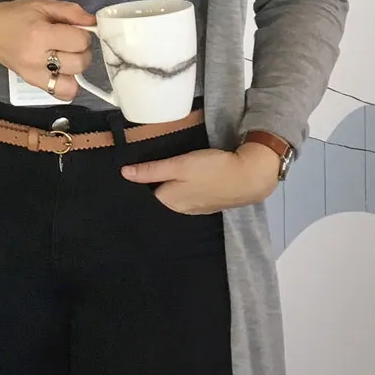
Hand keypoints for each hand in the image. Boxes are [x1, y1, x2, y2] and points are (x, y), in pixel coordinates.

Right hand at [0, 0, 95, 101]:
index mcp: (40, 34)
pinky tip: (62, 71)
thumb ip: (71, 12)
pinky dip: (68, 85)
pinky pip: (61, 94)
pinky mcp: (32, 83)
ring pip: (74, 83)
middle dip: (82, 51)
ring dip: (76, 69)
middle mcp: (37, 58)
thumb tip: (94, 22)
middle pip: (80, 63)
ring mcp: (34, 74)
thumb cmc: (15, 16)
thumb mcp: (42, 5)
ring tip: (67, 56)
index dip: (84, 33)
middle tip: (72, 42)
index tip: (75, 29)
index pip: (79, 41)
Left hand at [121, 142, 280, 213]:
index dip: (137, 183)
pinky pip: (189, 196)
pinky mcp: (209, 202)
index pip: (144, 196)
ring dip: (168, 185)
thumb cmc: (212, 169)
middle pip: (159, 197)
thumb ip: (152, 170)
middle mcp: (180, 209)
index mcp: (169, 202)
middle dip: (151, 184)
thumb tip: (124, 174)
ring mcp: (196, 208)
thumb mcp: (179, 165)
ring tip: (162, 168)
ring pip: (174, 196)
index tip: (129, 169)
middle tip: (143, 164)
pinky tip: (186, 177)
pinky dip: (184, 187)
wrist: (250, 177)